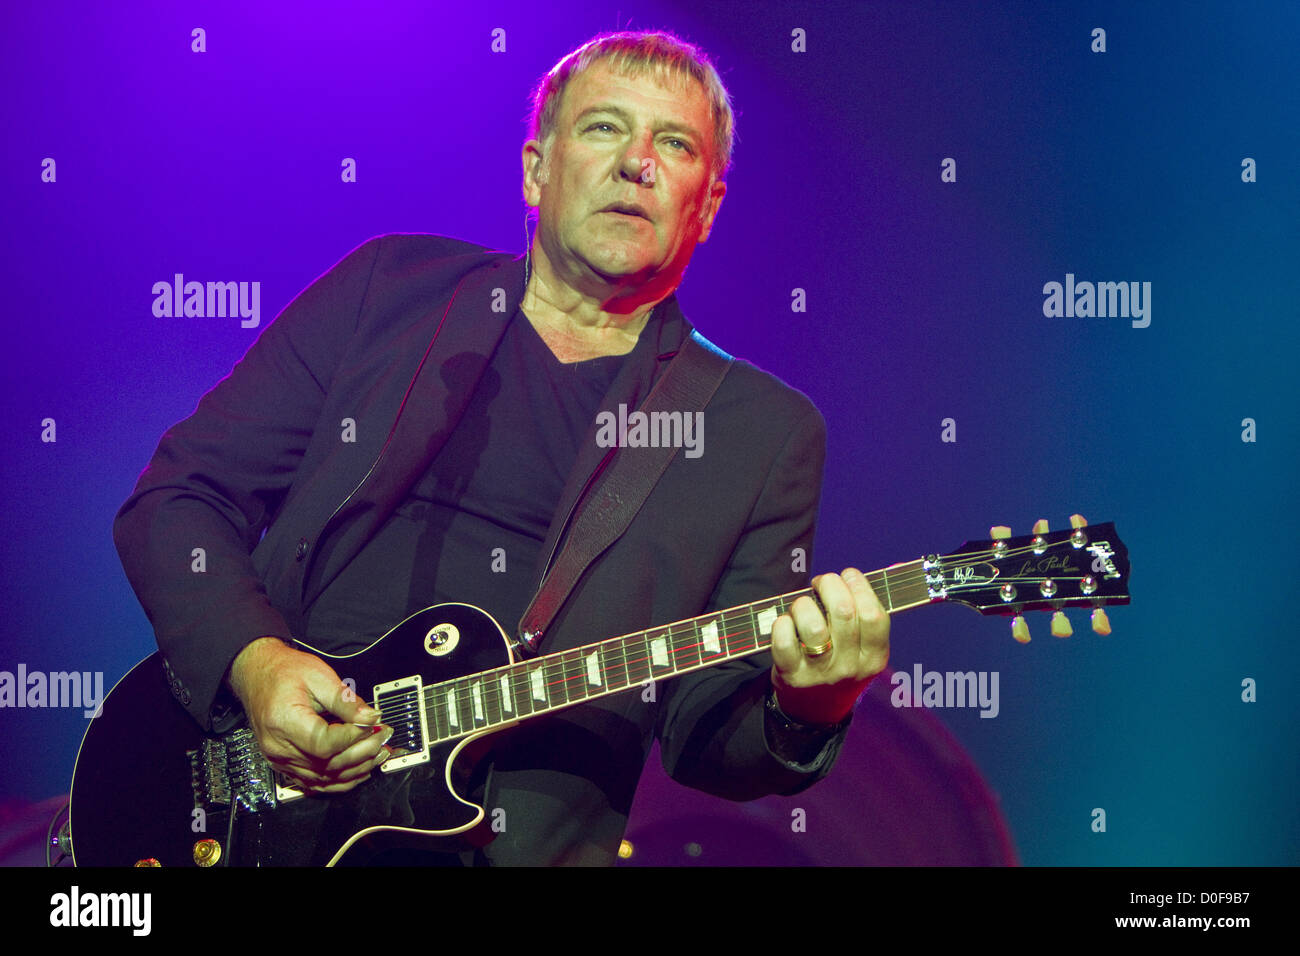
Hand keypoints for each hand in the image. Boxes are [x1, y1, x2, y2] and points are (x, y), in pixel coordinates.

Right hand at [226, 637, 390, 793]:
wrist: (257, 674)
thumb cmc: (283, 672)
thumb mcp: (319, 676)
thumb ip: (346, 701)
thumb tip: (371, 718)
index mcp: (283, 722)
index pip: (324, 743)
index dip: (354, 737)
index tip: (374, 724)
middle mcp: (279, 747)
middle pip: (327, 765)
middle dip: (362, 753)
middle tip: (383, 736)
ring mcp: (280, 760)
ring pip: (324, 778)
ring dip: (356, 770)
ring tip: (379, 753)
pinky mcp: (285, 764)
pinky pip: (315, 783)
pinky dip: (340, 780)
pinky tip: (360, 769)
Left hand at [769, 568, 888, 725]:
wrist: (816, 708)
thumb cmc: (842, 661)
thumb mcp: (866, 647)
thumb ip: (874, 610)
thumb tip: (901, 567)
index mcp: (874, 657)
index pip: (874, 614)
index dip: (859, 586)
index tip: (848, 575)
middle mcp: (850, 667)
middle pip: (843, 612)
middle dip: (829, 585)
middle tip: (821, 584)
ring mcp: (821, 673)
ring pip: (813, 626)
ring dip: (803, 604)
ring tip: (803, 606)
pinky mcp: (792, 676)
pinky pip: (783, 642)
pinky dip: (781, 624)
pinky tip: (785, 623)